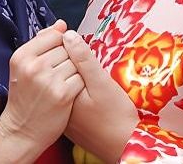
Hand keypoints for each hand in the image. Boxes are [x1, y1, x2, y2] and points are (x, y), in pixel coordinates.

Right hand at [0, 21, 83, 163]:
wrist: (22, 131)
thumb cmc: (25, 96)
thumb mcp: (24, 67)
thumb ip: (42, 43)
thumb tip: (62, 24)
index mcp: (22, 56)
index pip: (53, 35)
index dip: (59, 46)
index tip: (54, 60)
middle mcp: (34, 66)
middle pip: (66, 48)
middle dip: (66, 60)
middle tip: (56, 76)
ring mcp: (49, 80)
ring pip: (75, 62)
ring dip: (73, 72)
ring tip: (62, 84)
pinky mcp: (63, 94)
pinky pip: (81, 77)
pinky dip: (78, 85)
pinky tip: (69, 93)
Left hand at [63, 29, 138, 160]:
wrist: (125, 147)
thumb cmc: (116, 117)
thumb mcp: (102, 82)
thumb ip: (84, 59)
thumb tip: (68, 34)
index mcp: (59, 91)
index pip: (57, 59)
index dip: (72, 48)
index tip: (86, 49)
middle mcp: (57, 102)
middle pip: (58, 71)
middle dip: (72, 62)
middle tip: (92, 65)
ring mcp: (63, 113)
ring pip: (64, 83)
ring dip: (74, 75)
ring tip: (93, 78)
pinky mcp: (71, 121)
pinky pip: (70, 96)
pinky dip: (77, 90)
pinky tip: (92, 93)